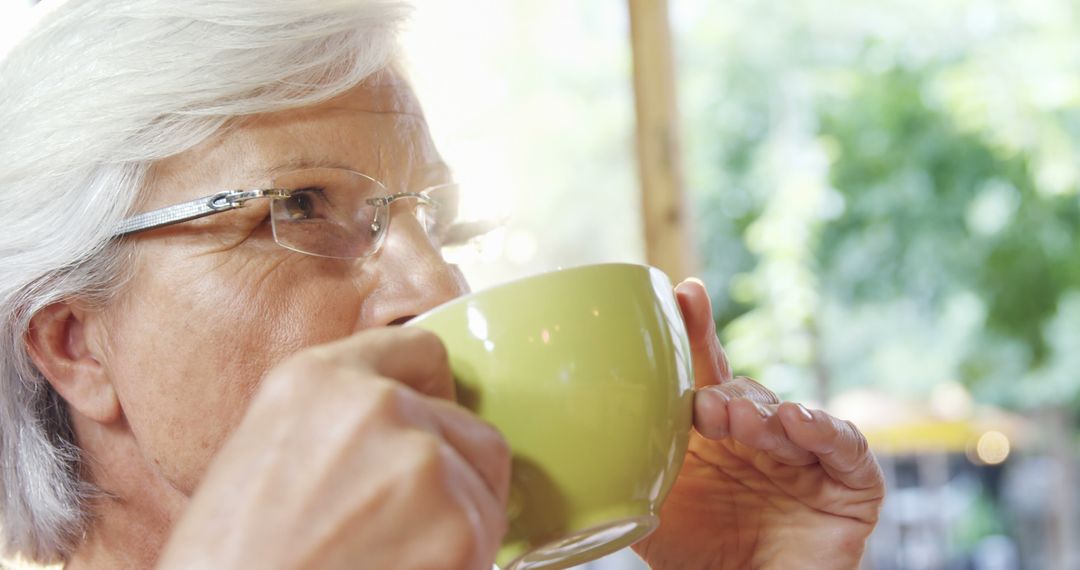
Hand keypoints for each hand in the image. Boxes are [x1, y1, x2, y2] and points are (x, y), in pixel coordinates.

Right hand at [157, 328, 510, 569]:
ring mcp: (424, 464)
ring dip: (459, 526)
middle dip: (455, 474)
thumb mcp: (262, 456)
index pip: (419, 353)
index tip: (429, 430)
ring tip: (397, 560)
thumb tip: (397, 432)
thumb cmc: (232, 565)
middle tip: (413, 525)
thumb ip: (336, 424)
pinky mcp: (461, 529)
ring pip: (485, 487)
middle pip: (468, 426)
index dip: (432, 397)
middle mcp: (379, 406)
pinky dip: (463, 565)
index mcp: (317, 380)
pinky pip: (489, 542)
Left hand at [633, 280, 884, 569]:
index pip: (705, 373)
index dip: (697, 332)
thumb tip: (566, 434)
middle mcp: (761, 437)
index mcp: (714, 434)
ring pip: (788, 415)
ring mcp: (807, 459)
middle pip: (745, 390)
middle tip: (702, 408)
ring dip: (761, 415)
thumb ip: (622, 470)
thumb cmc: (699, 561)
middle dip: (723, 392)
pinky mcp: (851, 486)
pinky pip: (845, 448)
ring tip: (736, 421)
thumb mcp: (649, 512)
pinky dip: (825, 431)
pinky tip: (798, 423)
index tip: (684, 294)